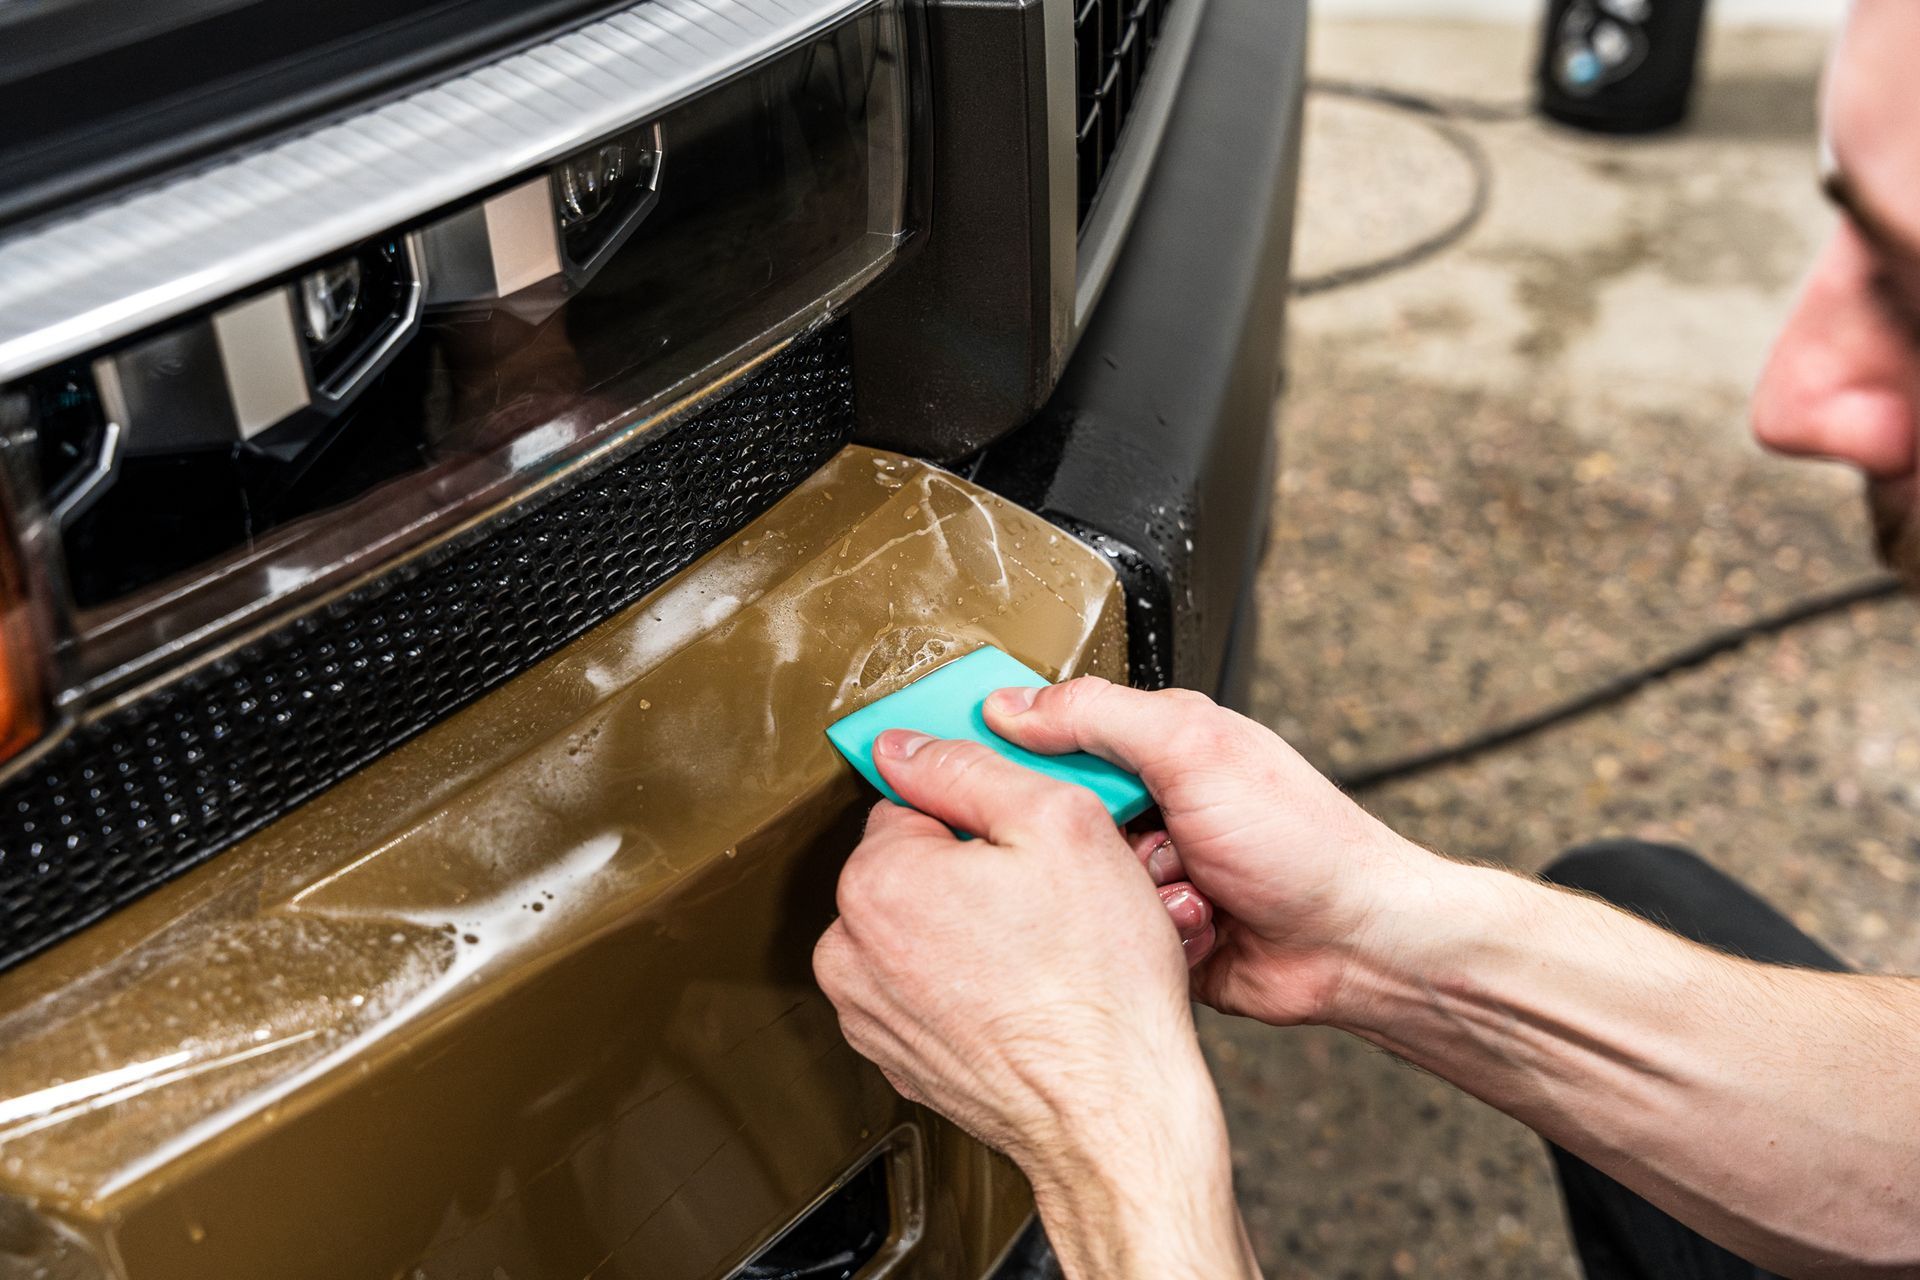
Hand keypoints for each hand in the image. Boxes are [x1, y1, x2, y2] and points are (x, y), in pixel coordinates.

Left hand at [813, 731, 1209, 1165]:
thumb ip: (970, 767)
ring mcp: (869, 1012)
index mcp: (877, 881)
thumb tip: (905, 744)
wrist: (1114, 1112)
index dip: (981, 813)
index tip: (1023, 839)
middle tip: (1045, 897)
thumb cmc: (1099, 985)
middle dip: (973, 871)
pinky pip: (925, 989)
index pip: (911, 801)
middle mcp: (852, 950)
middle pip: (911, 866)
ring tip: (1038, 951)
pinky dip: (966, 985)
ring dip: (968, 929)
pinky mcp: (897, 1056)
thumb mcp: (1059, 822)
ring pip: (918, 929)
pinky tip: (1023, 994)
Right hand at [984, 678, 1431, 1027]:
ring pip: (1073, 884)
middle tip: (1132, 838)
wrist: (1358, 945)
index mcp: (1150, 743)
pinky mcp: (1150, 934)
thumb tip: (1011, 703)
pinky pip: (1105, 937)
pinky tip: (1191, 928)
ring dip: (1124, 893)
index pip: (1045, 730)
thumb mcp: (1194, 747)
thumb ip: (1097, 716)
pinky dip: (1144, 936)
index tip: (962, 765)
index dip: (1003, 748)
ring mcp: (1147, 872)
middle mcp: (1145, 804)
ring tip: (1180, 888)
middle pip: (1048, 814)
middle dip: (1083, 838)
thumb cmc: (1306, 842)